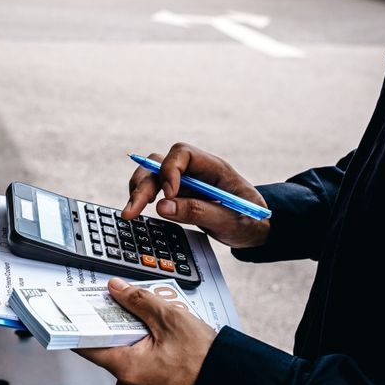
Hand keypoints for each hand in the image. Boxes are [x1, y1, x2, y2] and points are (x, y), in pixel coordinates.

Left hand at [76, 278, 216, 384]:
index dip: (81, 325)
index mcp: (125, 367)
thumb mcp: (170, 319)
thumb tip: (116, 289)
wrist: (231, 384)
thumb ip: (138, 300)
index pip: (85, 345)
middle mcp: (128, 383)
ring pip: (126, 355)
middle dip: (116, 325)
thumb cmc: (205, 360)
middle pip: (108, 347)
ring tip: (154, 322)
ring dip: (135, 336)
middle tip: (126, 307)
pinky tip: (163, 339)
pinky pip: (141, 365)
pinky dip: (147, 350)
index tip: (78, 311)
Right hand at [123, 143, 270, 249]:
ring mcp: (183, 183)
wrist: (254, 230)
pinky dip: (140, 200)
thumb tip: (162, 207)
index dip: (169, 170)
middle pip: (158, 164)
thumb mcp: (230, 221)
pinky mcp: (176, 197)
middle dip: (143, 185)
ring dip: (137, 191)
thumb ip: (198, 212)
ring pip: (150, 175)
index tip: (168, 195)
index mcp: (213, 168)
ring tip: (130, 214)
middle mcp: (194, 171)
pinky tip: (137, 214)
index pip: (182, 154)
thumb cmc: (249, 221)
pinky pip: (152, 191)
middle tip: (133, 211)